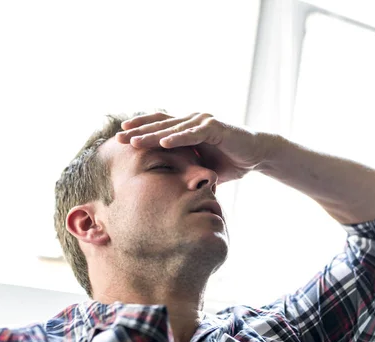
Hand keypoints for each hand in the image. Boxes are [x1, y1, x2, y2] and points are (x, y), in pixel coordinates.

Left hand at [116, 112, 270, 184]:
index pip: (158, 126)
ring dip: (152, 134)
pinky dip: (179, 137)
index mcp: (187, 129)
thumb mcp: (200, 167)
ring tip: (134, 141)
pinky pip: (194, 133)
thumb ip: (185, 170)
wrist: (257, 155)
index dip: (140, 130)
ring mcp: (203, 122)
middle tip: (118, 138)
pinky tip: (163, 142)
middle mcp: (192, 121)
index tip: (120, 137)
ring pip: (172, 127)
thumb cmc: (228, 162)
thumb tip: (167, 187)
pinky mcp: (216, 127)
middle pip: (160, 124)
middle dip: (138, 131)